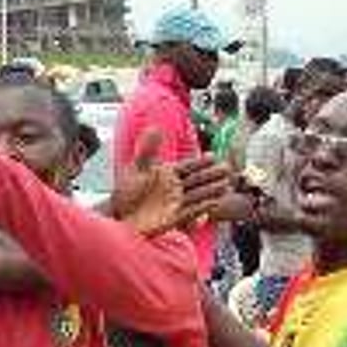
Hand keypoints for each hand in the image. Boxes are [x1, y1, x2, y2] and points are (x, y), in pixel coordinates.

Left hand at [113, 130, 231, 235]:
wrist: (119, 214)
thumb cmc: (127, 191)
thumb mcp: (138, 168)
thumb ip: (148, 149)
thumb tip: (155, 128)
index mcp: (168, 174)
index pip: (188, 166)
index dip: (201, 162)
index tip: (214, 156)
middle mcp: (175, 188)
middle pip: (197, 180)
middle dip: (212, 174)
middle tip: (227, 168)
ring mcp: (175, 202)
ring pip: (197, 195)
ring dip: (211, 190)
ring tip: (225, 185)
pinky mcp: (173, 218)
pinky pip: (190, 212)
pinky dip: (202, 208)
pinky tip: (213, 202)